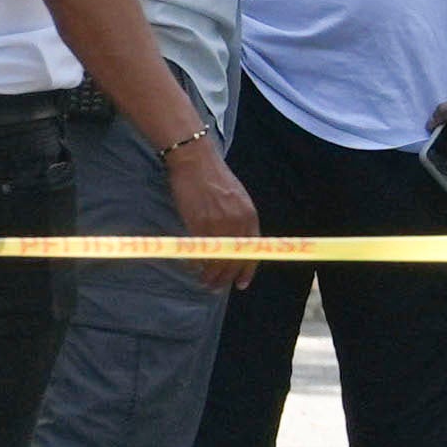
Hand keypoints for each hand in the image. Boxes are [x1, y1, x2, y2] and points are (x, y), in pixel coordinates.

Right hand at [165, 137, 258, 288]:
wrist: (196, 160)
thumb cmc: (215, 177)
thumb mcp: (237, 199)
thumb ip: (239, 221)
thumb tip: (236, 243)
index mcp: (250, 217)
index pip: (253, 252)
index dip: (246, 271)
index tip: (241, 284)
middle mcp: (237, 224)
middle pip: (234, 261)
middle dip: (225, 278)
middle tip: (216, 286)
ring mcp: (218, 225)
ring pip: (216, 260)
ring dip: (210, 274)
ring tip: (204, 280)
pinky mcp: (199, 225)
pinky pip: (200, 251)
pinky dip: (196, 262)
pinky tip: (193, 265)